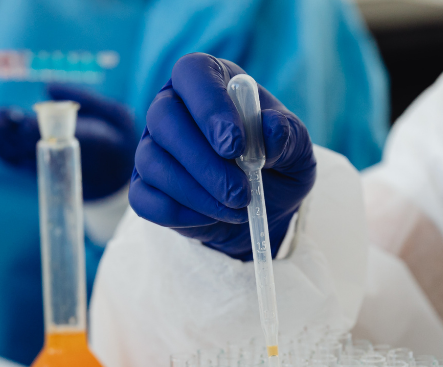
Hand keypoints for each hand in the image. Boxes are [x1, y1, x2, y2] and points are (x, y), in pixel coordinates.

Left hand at [0, 84, 136, 200]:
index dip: (39, 132)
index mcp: (93, 144)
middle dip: (12, 134)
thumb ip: (88, 99)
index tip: (23, 120)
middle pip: (32, 150)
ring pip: (17, 157)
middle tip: (0, 114)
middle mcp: (68, 159)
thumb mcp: (117, 115)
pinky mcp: (36, 170)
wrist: (114, 179)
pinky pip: (12, 160)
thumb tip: (49, 86)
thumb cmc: (117, 140)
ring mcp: (49, 168)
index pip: (61, 140)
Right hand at [129, 53, 315, 259]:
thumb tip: (270, 131)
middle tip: (240, 192)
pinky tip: (214, 218)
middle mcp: (173, 107)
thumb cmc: (279, 163)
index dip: (210, 106)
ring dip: (197, 192)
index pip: (193, 73)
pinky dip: (182, 214)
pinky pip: (145, 199)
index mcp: (210, 81)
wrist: (268, 207)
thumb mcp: (297, 148)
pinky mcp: (145, 186)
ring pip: (153, 162)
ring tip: (238, 207)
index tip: (236, 145)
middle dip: (203, 161)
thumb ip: (287, 135)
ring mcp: (153, 147)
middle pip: (163, 118)